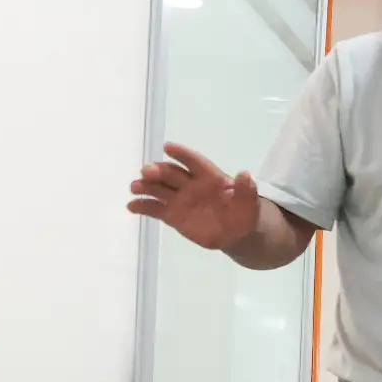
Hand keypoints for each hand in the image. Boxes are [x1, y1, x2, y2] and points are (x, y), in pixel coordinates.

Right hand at [128, 143, 259, 250]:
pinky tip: (132, 207)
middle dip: (158, 171)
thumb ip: (246, 190)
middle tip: (146, 171)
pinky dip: (142, 206)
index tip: (168, 147)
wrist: (236, 233)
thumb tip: (245, 174)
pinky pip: (154, 209)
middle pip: (171, 173)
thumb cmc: (243, 213)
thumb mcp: (250, 203)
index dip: (182, 154)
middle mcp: (190, 184)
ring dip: (146, 186)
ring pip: (159, 189)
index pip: (194, 161)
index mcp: (209, 176)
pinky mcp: (172, 215)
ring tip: (135, 187)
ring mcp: (179, 199)